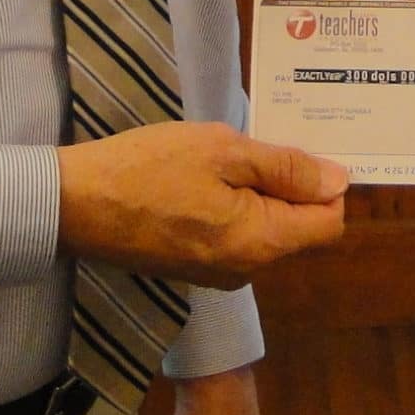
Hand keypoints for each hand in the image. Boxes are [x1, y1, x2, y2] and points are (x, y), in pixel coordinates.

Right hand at [59, 122, 348, 289]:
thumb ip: (286, 168)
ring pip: (265, 229)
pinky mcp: (193, 267)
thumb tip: (339, 182)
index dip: (325, 182)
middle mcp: (247, 270)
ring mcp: (217, 273)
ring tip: (225, 153)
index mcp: (261, 243)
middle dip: (289, 183)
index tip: (297, 147)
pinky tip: (203, 176)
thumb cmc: (150, 168)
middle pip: (298, 227)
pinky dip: (232, 205)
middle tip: (254, 141)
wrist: (75, 204)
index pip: (329, 223)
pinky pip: (235, 235)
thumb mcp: (224, 151)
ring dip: (257, 191)